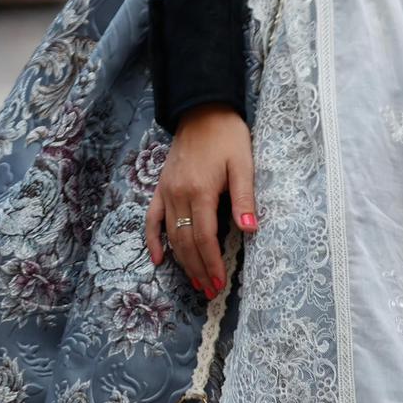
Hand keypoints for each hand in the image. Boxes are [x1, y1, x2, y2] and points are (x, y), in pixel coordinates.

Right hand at [145, 104, 259, 297]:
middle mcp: (179, 194)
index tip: (220, 284)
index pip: (205, 237)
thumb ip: (244, 197)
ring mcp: (166, 191)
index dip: (211, 263)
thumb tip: (249, 230)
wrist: (202, 111)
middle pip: (186, 241)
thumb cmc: (228, 137)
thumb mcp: (243, 164)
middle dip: (198, 268)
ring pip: (171, 234)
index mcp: (200, 191)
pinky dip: (153, 239)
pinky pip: (152, 218)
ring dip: (181, 260)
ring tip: (193, 281)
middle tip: (210, 291)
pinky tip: (156, 258)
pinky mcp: (161, 187)